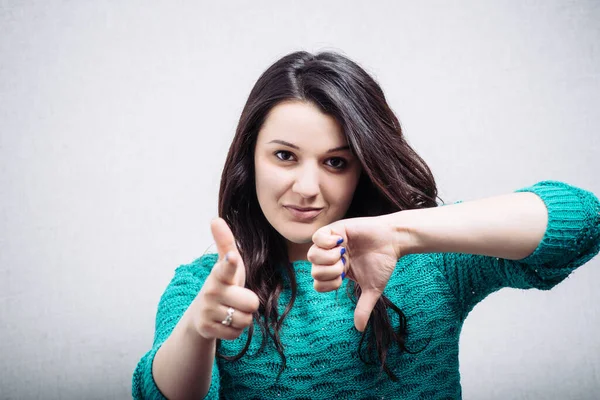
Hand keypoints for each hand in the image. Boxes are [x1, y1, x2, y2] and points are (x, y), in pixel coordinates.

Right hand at [188, 218, 259, 340]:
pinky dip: (235, 330)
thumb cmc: (222, 284)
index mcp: (220, 274)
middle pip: (251, 303)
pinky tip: (225, 323)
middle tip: (238, 299)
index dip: (231, 263)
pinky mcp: (207, 329)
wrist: (201, 313)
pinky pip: (236, 333)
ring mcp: (208, 311)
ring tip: (230, 311)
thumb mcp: (226, 264)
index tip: (232, 257)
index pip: (227, 267)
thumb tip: (215, 219)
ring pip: (245, 320)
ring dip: (242, 318)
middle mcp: (212, 291)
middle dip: (250, 304)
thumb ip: (225, 243)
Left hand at [308, 215, 400, 331]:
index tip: (344, 279)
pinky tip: (341, 243)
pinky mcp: (335, 229)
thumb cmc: (383, 262)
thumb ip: (363, 307)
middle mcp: (330, 257)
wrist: (393, 241)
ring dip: (328, 259)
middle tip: (345, 265)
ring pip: (312, 255)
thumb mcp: (372, 288)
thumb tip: (359, 329)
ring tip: (343, 254)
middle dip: (330, 272)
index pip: (317, 283)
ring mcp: (331, 242)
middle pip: (313, 271)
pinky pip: (317, 237)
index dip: (328, 284)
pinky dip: (326, 243)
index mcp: (336, 271)